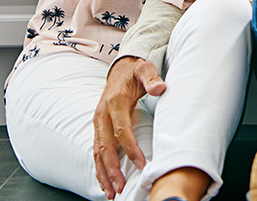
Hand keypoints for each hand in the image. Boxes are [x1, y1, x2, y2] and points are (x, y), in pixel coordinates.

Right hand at [92, 57, 166, 198]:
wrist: (120, 69)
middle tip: (121, 187)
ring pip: (97, 152)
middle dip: (112, 168)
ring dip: (103, 174)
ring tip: (112, 192)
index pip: (121, 129)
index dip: (130, 148)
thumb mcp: (144, 69)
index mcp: (114, 102)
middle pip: (105, 146)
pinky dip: (100, 169)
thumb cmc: (134, 72)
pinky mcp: (98, 129)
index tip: (140, 163)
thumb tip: (160, 88)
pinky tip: (105, 183)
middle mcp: (102, 114)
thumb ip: (152, 78)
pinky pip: (96, 151)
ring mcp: (98, 123)